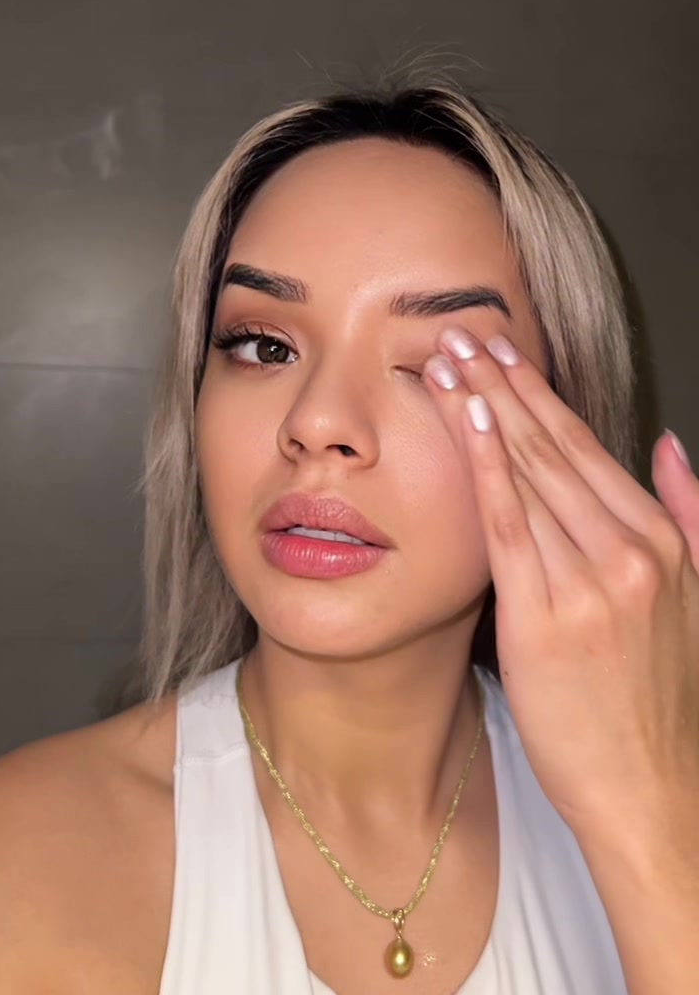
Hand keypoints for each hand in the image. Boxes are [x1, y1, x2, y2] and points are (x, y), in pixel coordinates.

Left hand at [423, 326, 698, 839]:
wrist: (651, 791)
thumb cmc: (663, 698)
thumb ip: (691, 513)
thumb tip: (669, 444)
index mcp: (663, 540)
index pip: (589, 447)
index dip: (540, 393)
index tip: (504, 350)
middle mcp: (630, 551)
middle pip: (554, 448)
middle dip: (503, 384)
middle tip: (461, 332)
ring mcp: (590, 583)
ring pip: (529, 475)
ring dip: (485, 411)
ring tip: (449, 363)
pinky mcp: (546, 618)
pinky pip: (510, 527)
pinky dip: (487, 470)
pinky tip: (466, 426)